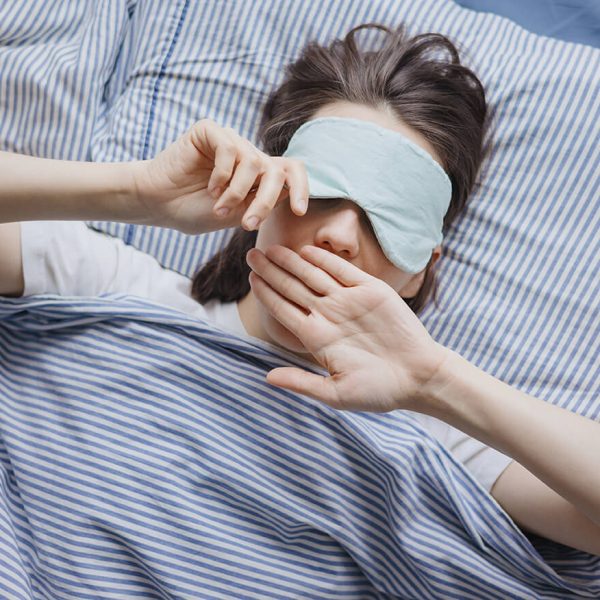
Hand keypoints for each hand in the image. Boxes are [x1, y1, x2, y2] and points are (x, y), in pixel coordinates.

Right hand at [132, 119, 308, 234]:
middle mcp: (248, 155)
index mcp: (259, 175)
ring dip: (237, 192)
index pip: (291, 172)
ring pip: (253, 162)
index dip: (302, 188)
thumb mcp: (237, 214)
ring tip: (218, 207)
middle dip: (265, 201)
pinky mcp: (210, 131)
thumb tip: (288, 190)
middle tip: (249, 224)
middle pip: (275, 170)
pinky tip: (210, 188)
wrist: (159, 205)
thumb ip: (263, 202)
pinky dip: (222, 174)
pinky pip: (229, 148)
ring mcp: (230, 141)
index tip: (299, 211)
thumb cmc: (196, 211)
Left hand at [246, 244, 448, 411]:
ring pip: (313, 276)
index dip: (267, 294)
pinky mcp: (371, 291)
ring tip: (271, 249)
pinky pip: (344, 272)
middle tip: (252, 255)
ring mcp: (349, 302)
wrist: (419, 377)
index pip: (284, 310)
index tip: (251, 279)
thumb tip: (267, 378)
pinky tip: (307, 251)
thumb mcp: (336, 393)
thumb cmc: (378, 390)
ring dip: (292, 262)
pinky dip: (326, 261)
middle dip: (271, 272)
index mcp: (317, 338)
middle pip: (293, 288)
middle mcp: (329, 316)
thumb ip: (301, 382)